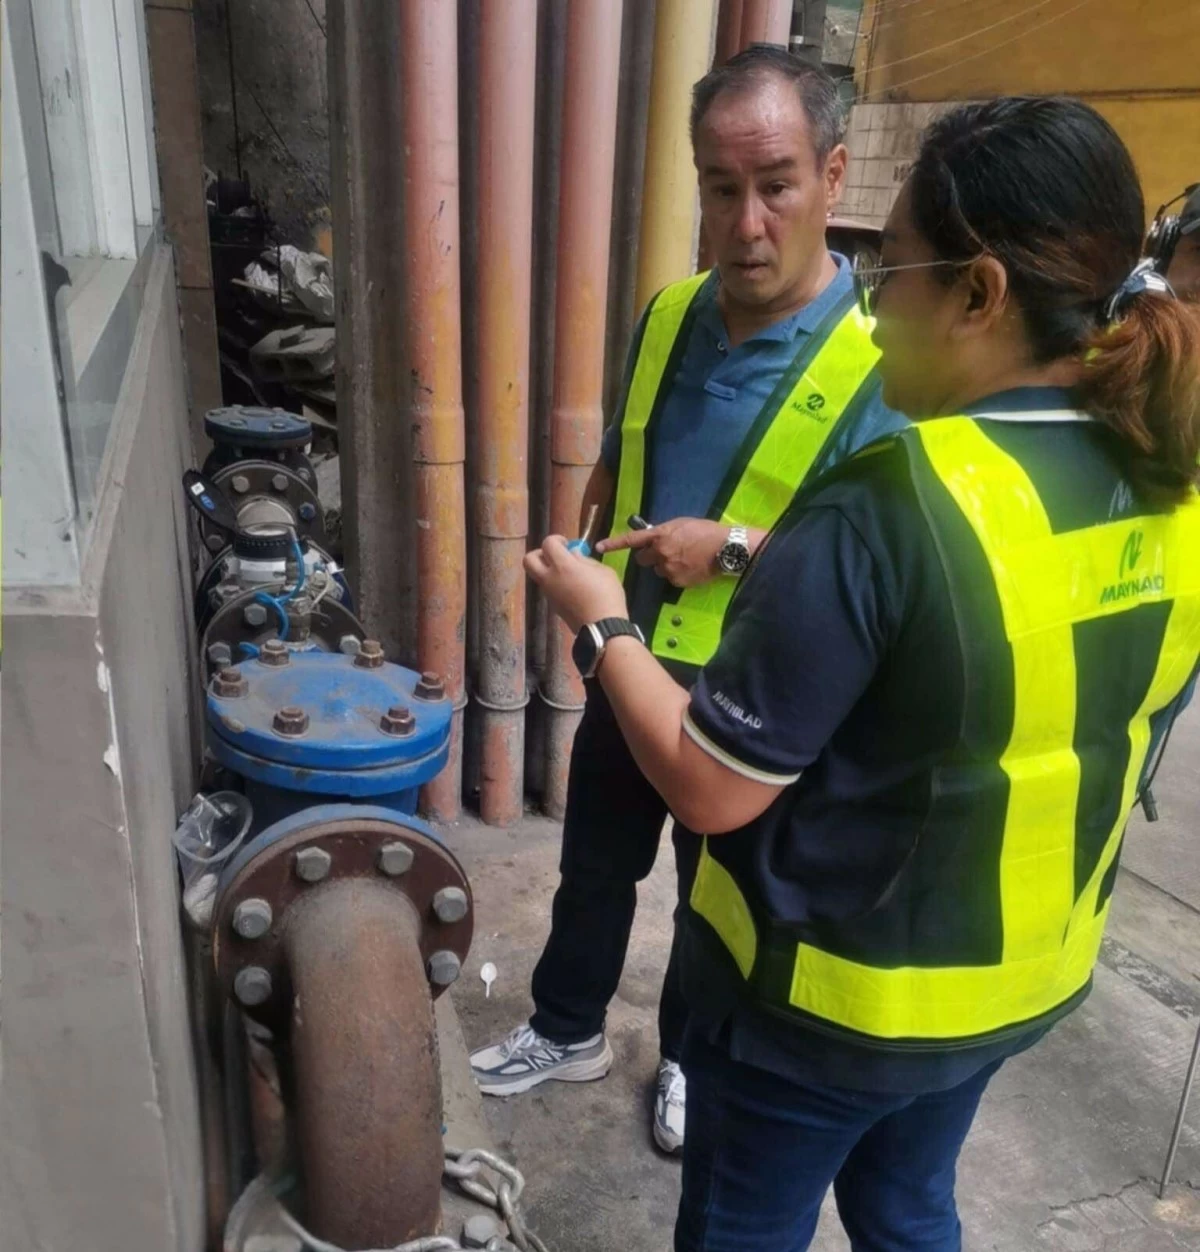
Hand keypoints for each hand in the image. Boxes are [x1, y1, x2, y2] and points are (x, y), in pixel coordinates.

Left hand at [525, 535, 629, 634]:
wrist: (602, 628)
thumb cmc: (607, 596)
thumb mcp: (603, 571)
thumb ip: (585, 560)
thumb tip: (574, 554)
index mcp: (562, 566)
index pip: (547, 543)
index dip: (556, 539)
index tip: (567, 544)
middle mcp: (550, 578)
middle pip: (528, 560)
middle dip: (540, 553)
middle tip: (557, 556)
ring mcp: (549, 594)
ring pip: (537, 575)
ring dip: (548, 570)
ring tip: (569, 573)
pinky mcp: (553, 605)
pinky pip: (547, 588)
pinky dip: (555, 583)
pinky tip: (573, 587)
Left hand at [595, 517, 728, 587]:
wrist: (724, 548)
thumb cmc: (705, 531)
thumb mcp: (681, 524)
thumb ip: (663, 531)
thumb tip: (653, 537)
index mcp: (660, 535)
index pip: (631, 540)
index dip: (613, 543)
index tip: (598, 547)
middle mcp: (660, 552)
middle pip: (642, 559)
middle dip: (649, 557)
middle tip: (665, 552)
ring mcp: (668, 568)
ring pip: (658, 570)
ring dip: (665, 565)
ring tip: (684, 559)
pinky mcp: (677, 581)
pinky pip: (671, 579)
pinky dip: (677, 575)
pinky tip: (690, 568)